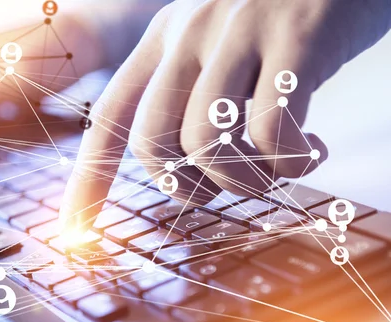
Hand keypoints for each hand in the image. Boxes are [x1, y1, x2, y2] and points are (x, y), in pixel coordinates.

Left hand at [59, 0, 390, 230]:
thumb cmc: (282, 18)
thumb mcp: (221, 42)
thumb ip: (195, 91)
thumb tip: (187, 172)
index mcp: (165, 37)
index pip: (110, 118)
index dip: (89, 182)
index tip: (77, 232)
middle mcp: (191, 31)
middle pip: (151, 142)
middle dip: (184, 190)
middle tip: (223, 189)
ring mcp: (240, 31)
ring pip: (205, 143)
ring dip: (243, 183)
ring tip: (277, 171)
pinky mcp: (296, 37)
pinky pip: (271, 131)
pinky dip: (290, 162)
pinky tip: (314, 152)